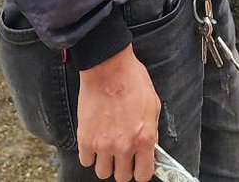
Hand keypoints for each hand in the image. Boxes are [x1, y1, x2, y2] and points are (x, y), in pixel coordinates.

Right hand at [74, 45, 159, 180]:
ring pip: (102, 173)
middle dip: (123, 167)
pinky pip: (86, 161)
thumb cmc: (132, 81)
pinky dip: (89, 154)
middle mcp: (124, 146)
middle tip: (121, 154)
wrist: (108, 68)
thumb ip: (151, 131)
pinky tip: (94, 141)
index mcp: (144, 138)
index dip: (140, 171)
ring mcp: (103, 145)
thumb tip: (149, 147)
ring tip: (107, 147)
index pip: (143, 174)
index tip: (138, 165)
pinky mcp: (86, 139)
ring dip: (105, 162)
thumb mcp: (153, 105)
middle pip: (122, 177)